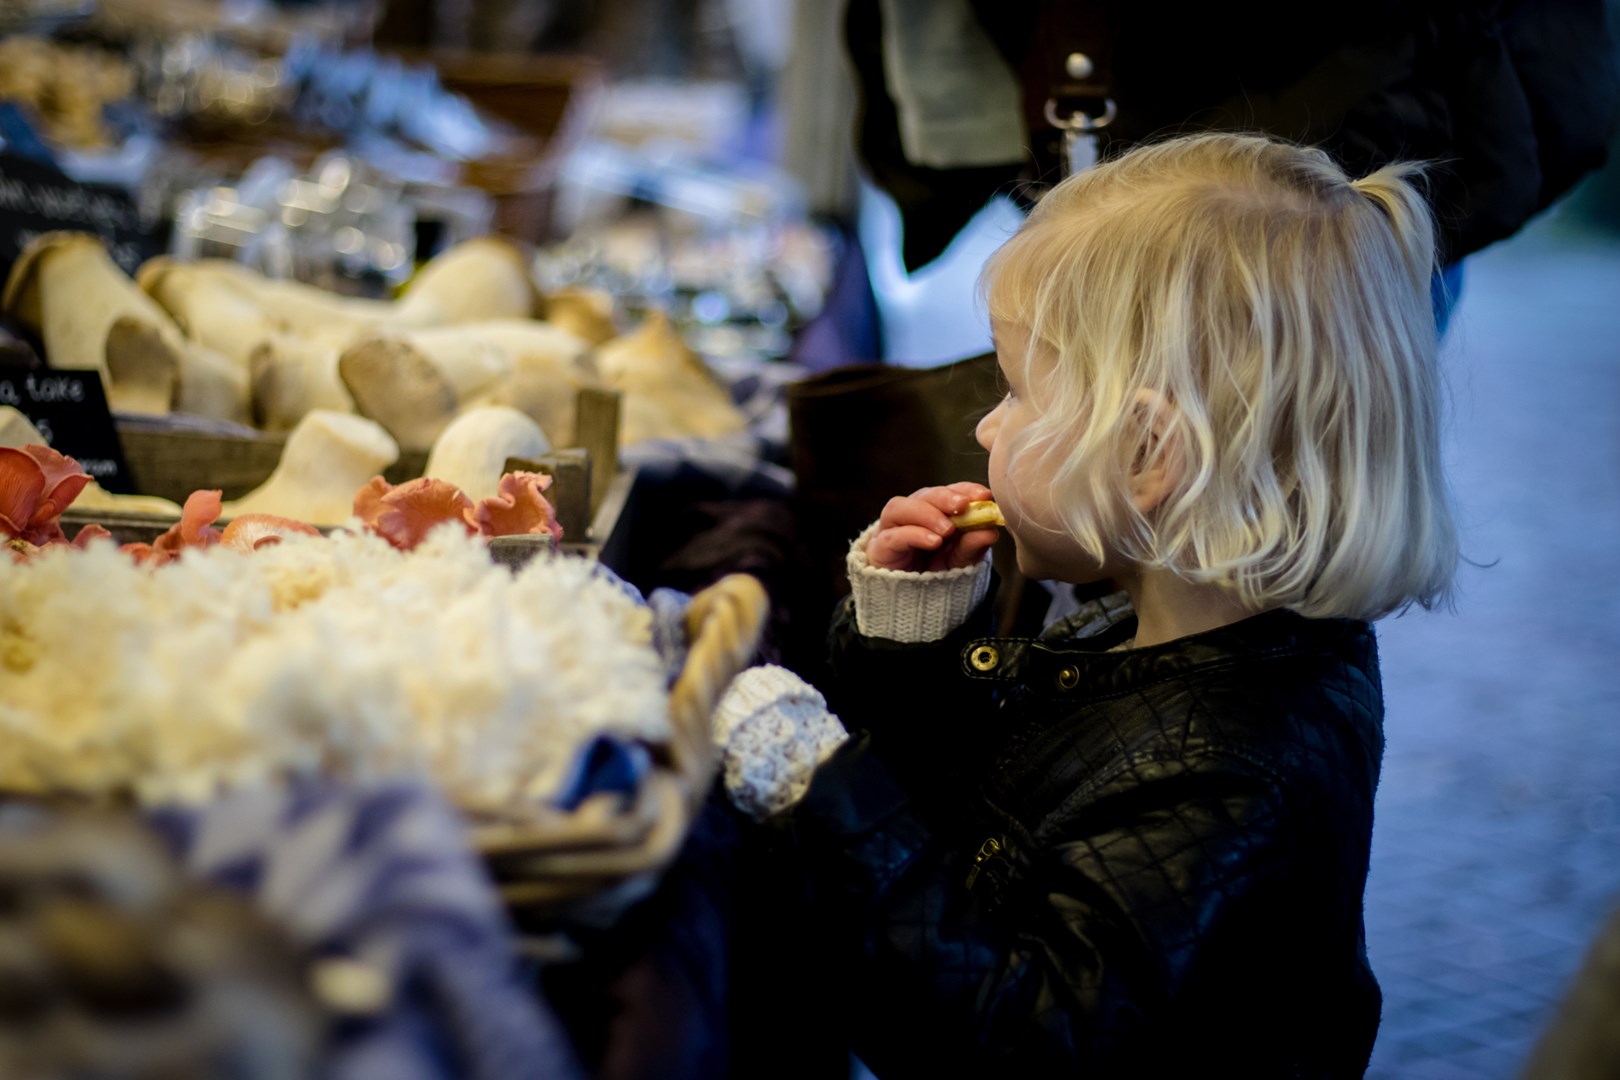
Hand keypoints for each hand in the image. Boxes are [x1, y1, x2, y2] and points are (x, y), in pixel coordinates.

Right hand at [867, 482, 997, 572]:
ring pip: (900, 508)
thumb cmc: (934, 577)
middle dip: (945, 497)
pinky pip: (892, 536)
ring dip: (927, 514)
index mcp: (935, 513)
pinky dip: (913, 535)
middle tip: (963, 506)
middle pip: (924, 495)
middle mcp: (911, 516)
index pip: (948, 492)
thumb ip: (972, 546)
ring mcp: (892, 530)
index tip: (984, 496)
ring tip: (947, 530)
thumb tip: (991, 530)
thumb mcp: (959, 562)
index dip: (965, 490)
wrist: (910, 607)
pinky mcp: (880, 549)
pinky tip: (933, 541)